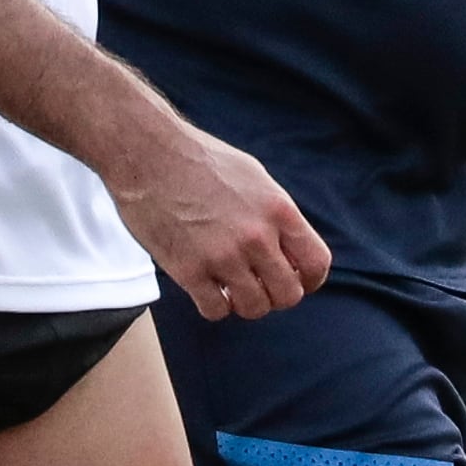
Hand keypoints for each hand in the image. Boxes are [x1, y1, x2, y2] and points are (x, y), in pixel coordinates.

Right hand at [109, 126, 331, 319]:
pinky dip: (215, 306)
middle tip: (259, 283)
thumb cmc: (200, 160)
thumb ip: (275, 215)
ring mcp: (222, 256)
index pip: (317, 263)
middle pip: (288, 295)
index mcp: (278, 210)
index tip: (298, 281)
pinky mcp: (189, 270)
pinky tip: (208, 289)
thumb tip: (289, 249)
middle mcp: (256, 236)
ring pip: (254, 308)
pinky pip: (216, 311)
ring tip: (232, 286)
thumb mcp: (254, 177)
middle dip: (276, 294)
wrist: (149, 154)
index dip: (310, 280)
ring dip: (245, 302)